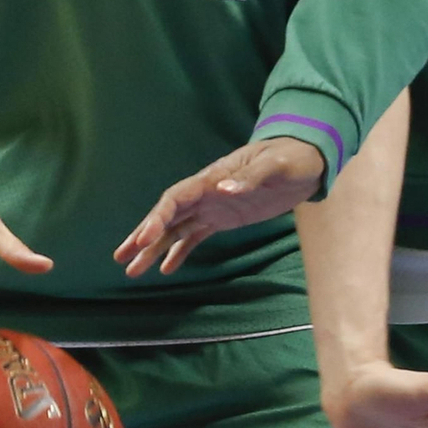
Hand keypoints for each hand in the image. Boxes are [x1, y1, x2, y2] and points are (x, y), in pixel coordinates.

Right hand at [115, 135, 324, 277]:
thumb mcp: (275, 165)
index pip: (175, 199)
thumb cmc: (291, 157)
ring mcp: (211, 206)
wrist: (305, 160)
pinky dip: (178, 252)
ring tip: (133, 270)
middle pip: (166, 216)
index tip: (143, 239)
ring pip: (175, 229)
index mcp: (212, 178)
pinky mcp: (222, 218)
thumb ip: (250, 177)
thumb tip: (222, 190)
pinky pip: (194, 236)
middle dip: (143, 236)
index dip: (156, 218)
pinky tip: (165, 269)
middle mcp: (205, 192)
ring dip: (153, 248)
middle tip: (121, 258)